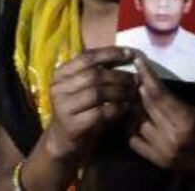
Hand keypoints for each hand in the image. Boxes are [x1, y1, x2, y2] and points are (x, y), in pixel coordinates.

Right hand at [44, 46, 137, 161]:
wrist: (63, 140)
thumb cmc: (78, 108)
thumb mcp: (82, 86)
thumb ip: (97, 70)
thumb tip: (126, 54)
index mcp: (61, 73)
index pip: (86, 57)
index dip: (110, 53)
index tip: (130, 54)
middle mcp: (58, 88)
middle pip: (94, 75)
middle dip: (119, 75)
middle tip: (136, 79)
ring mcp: (63, 107)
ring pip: (97, 93)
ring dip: (120, 92)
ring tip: (133, 92)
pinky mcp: (72, 125)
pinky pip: (100, 113)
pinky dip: (116, 109)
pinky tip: (126, 107)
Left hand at [129, 41, 194, 184]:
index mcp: (187, 120)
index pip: (158, 94)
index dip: (147, 76)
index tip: (138, 61)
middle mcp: (173, 138)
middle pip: (146, 107)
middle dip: (140, 88)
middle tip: (138, 74)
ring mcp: (165, 153)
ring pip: (138, 123)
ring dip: (136, 108)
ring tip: (137, 94)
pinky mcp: (160, 162)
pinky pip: (136, 142)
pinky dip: (133, 129)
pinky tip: (138, 116)